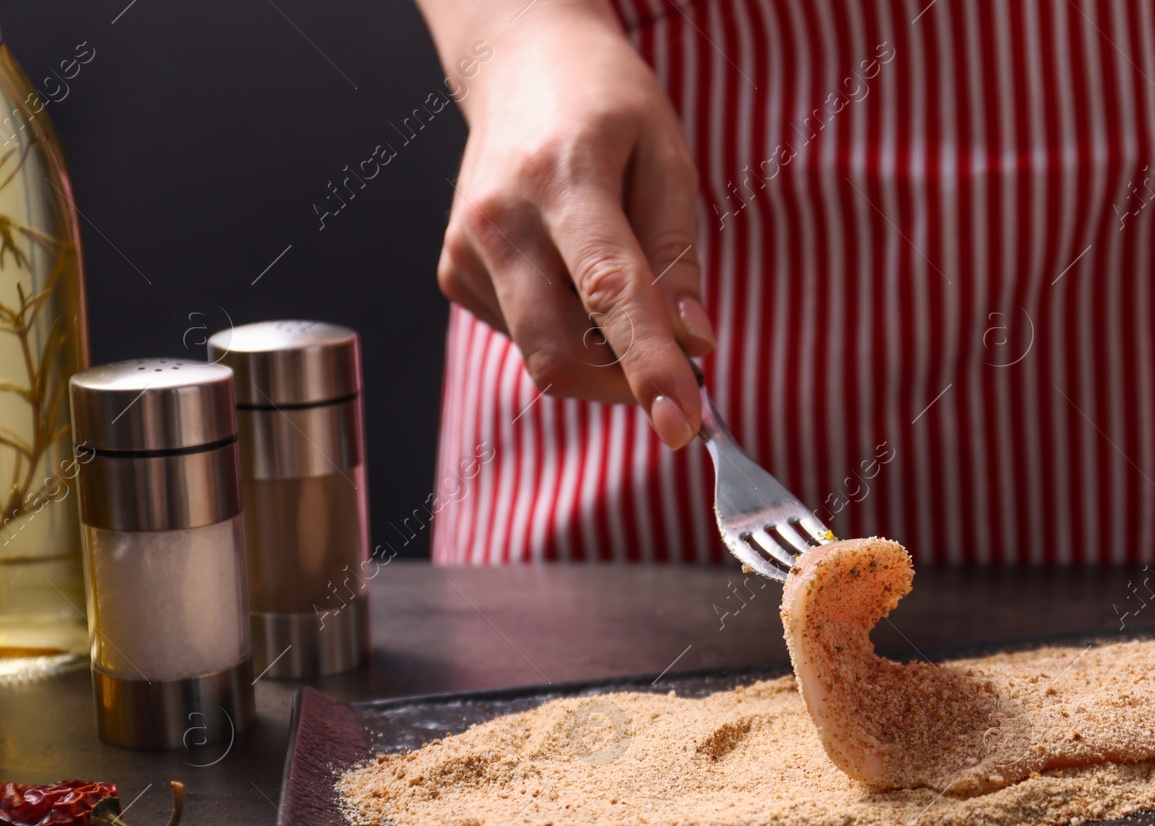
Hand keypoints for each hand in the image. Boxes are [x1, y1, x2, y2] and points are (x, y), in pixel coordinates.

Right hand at [436, 1, 711, 447]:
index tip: (682, 423)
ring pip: (542, 355)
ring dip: (601, 354)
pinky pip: (524, 337)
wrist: (520, 65)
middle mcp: (499, 218)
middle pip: (559, 352)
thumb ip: (677, 256)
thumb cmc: (605, 105)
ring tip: (620, 285)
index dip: (649, 366)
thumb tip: (694, 344)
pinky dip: (567, 331)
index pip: (610, 292)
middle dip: (624, 385)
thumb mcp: (667, 158)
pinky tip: (571, 272)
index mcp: (562, 176)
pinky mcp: (453, 272)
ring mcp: (465, 249)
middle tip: (677, 372)